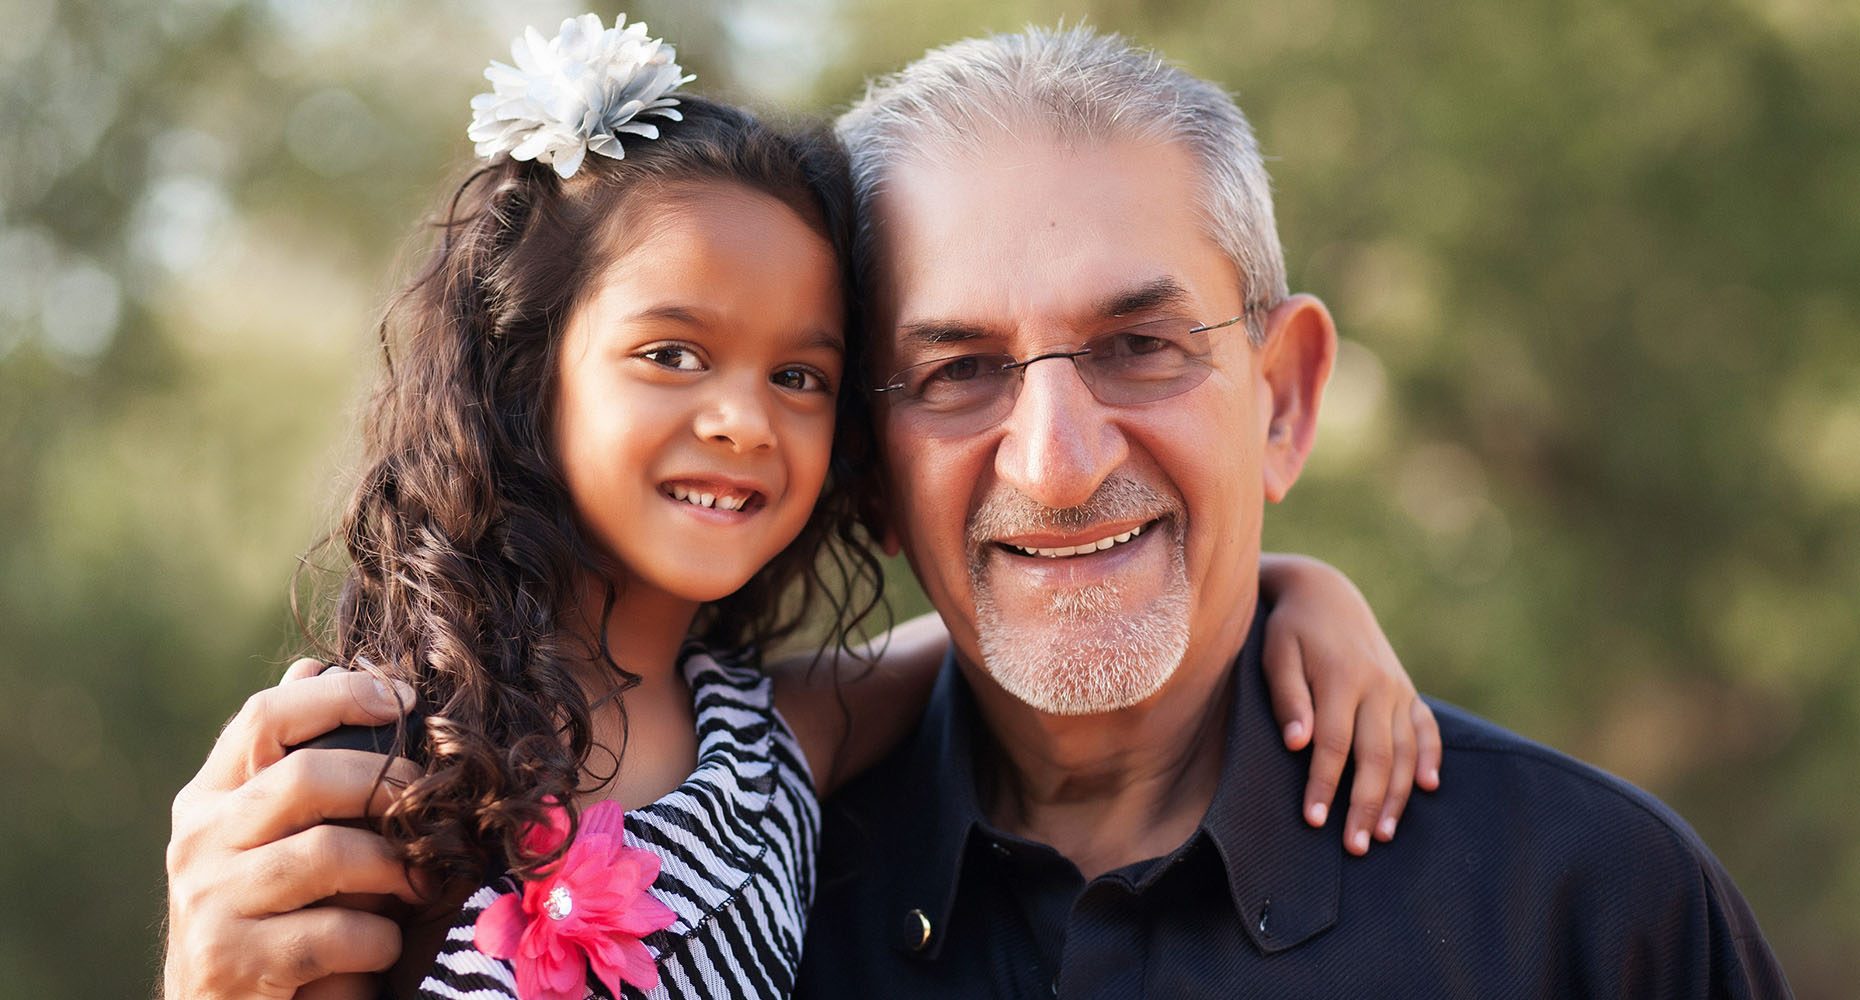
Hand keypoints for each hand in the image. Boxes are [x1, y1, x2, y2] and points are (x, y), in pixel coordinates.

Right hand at [163, 658, 421, 998]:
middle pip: (306, 778)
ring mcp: (207, 900)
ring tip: (418, 883)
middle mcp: (198, 839)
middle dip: (388, 787)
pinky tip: (381, 948)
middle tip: (434, 805)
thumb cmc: (272, 913)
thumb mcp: (273, 835)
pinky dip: (378, 940)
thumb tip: (315, 664)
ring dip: (395, 869)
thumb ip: (294, 763)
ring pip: (331, 853)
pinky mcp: (228, 960)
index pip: (265, 716)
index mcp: (210, 797)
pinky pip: (336, 931)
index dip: (339, 696)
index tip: (402, 699)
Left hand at [1260, 554, 1442, 855]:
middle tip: (1355, 846)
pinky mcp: (1407, 690)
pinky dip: (1430, 758)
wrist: (1324, 593)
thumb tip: (1298, 744)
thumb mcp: (1277, 655)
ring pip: (1406, 751)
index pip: (1335, 745)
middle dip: (1366, 805)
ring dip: (1397, 795)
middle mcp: (1378, 686)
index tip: (1313, 820)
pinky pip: (1427, 728)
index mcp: (1343, 679)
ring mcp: (1398, 689)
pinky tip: (1427, 788)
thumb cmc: (1289, 631)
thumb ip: (1288, 698)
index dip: (1324, 785)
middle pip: (1377, 756)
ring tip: (1383, 834)